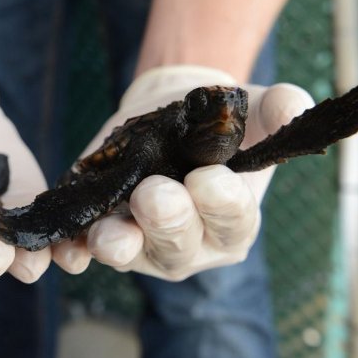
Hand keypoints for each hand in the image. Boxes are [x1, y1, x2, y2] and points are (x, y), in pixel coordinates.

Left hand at [52, 65, 313, 279]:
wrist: (174, 115)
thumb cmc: (223, 122)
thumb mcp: (254, 109)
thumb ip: (280, 108)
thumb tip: (295, 105)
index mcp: (232, 222)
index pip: (231, 221)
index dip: (221, 204)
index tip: (208, 179)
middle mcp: (188, 244)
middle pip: (178, 244)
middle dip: (166, 221)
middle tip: (155, 194)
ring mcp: (141, 242)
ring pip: (129, 252)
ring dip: (116, 244)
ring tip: (107, 232)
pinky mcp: (102, 230)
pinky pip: (84, 247)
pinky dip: (72, 249)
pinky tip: (62, 247)